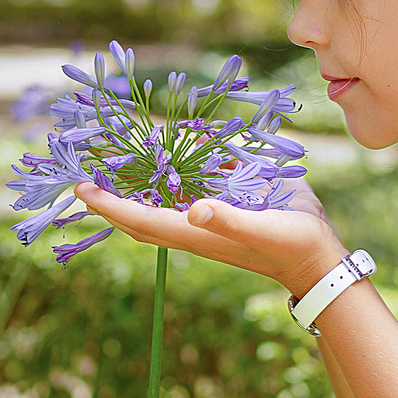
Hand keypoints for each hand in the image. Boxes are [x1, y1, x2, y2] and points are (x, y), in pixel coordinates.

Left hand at [70, 175, 346, 297]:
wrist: (318, 253)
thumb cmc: (289, 245)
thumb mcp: (262, 229)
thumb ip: (228, 219)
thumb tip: (194, 210)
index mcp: (194, 232)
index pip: (139, 219)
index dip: (108, 205)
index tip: (80, 189)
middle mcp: (193, 222)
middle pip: (139, 212)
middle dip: (110, 195)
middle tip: (82, 172)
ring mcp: (207, 213)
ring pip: (161, 196)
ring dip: (137, 179)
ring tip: (112, 156)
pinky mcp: (226, 200)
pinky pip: (191, 183)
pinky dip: (177, 165)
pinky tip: (170, 144)